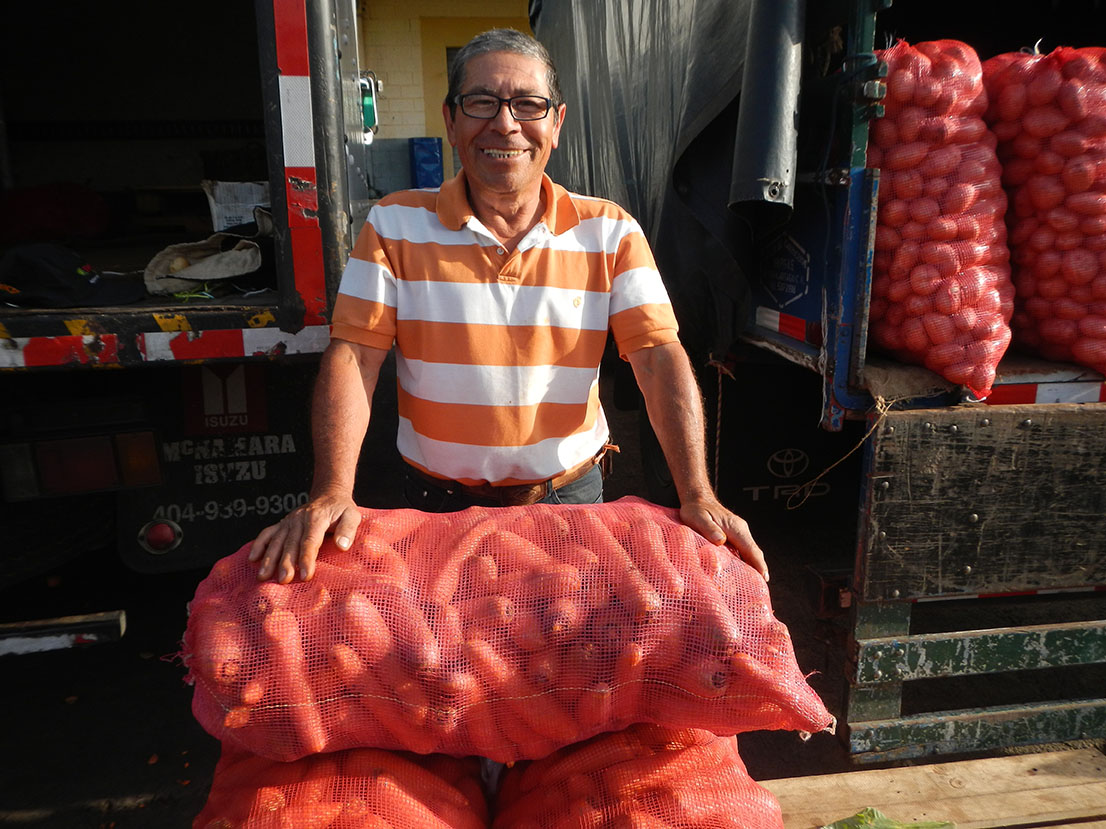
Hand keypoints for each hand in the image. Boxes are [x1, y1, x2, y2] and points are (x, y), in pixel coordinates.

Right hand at [247, 493, 361, 582]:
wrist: (329, 495)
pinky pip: (267, 533)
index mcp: (316, 518)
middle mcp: (299, 519)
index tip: (306, 576)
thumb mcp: (352, 515)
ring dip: (269, 559)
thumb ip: (348, 529)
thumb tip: (342, 546)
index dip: (307, 559)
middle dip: (286, 563)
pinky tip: (252, 559)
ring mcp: (288, 522)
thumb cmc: (342, 509)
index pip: (310, 541)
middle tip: (283, 580)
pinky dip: (259, 545)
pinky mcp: (282, 524)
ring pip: (277, 541)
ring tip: (263, 576)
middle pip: (291, 544)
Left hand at [679, 497, 768, 582]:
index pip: (751, 549)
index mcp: (736, 528)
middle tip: (761, 589)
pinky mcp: (734, 535)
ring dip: (753, 566)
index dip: (758, 564)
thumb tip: (720, 541)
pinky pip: (744, 550)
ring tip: (754, 586)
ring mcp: (738, 533)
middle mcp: (741, 530)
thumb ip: (709, 529)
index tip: (764, 578)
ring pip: (750, 552)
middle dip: (759, 569)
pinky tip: (743, 573)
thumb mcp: (698, 518)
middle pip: (754, 552)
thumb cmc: (696, 509)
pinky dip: (746, 562)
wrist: (697, 499)